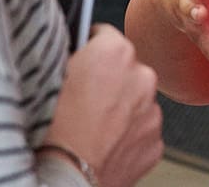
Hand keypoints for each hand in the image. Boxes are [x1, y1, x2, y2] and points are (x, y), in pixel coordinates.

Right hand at [44, 25, 162, 186]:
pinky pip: (141, 130)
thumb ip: (74, 55)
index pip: (105, 35)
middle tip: (84, 98)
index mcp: (116, 50)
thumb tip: (79, 51)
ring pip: (136, 101)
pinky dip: (127, 135)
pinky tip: (104, 142)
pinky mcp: (155, 141)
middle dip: (109, 79)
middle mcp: (142, 76)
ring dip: (120, 108)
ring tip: (92, 125)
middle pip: (125, 68)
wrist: (68, 176)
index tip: (82, 61)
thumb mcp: (52, 75)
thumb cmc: (54, 127)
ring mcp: (152, 111)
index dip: (90, 48)